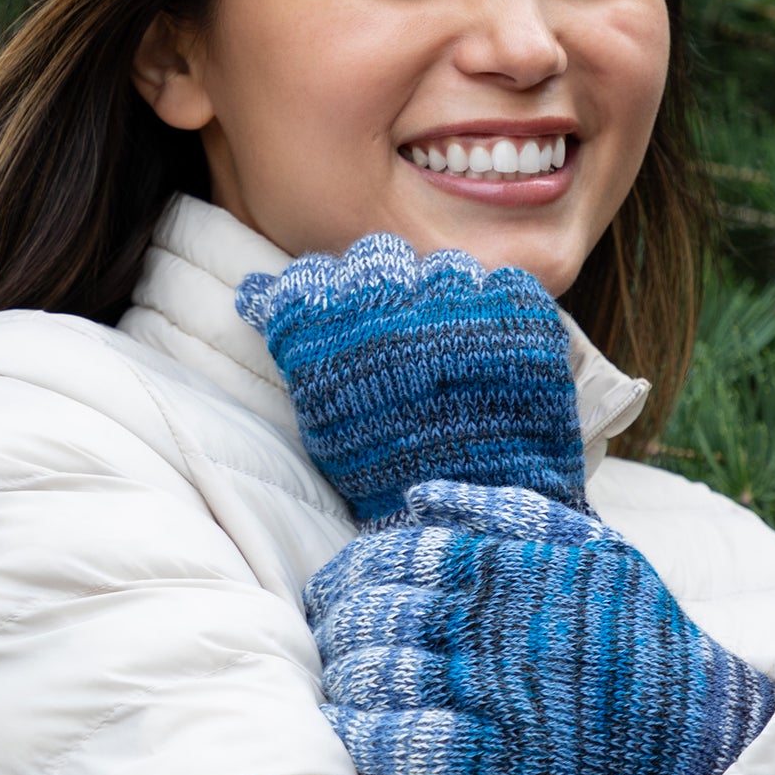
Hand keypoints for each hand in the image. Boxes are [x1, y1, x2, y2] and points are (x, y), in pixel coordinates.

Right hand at [236, 234, 586, 526]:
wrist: (472, 517)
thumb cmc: (389, 479)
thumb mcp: (324, 421)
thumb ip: (299, 350)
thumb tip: (258, 292)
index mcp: (328, 332)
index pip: (310, 278)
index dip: (326, 294)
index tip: (340, 314)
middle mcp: (385, 303)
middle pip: (377, 257)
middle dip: (385, 286)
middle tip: (403, 332)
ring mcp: (455, 301)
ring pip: (442, 267)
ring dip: (443, 298)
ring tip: (456, 349)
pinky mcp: (516, 310)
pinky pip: (502, 282)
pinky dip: (498, 310)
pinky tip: (497, 349)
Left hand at [303, 480, 774, 774]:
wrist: (698, 727)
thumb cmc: (636, 625)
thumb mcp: (591, 543)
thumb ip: (508, 510)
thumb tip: (422, 495)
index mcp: (514, 564)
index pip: (403, 554)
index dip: (354, 568)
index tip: (332, 584)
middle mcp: (499, 622)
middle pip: (384, 613)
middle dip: (339, 623)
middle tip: (324, 633)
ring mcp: (502, 689)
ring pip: (392, 675)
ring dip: (347, 677)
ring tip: (334, 680)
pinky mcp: (510, 755)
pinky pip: (422, 743)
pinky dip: (375, 735)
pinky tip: (350, 729)